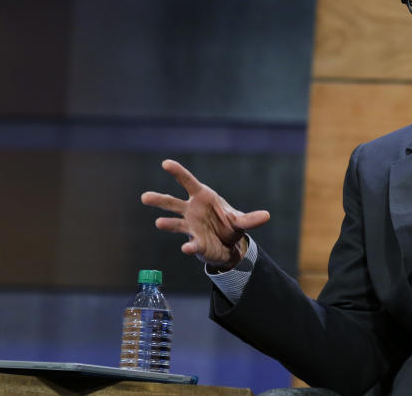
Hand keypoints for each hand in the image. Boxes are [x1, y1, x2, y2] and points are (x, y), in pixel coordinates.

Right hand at [141, 159, 270, 269]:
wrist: (228, 245)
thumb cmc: (229, 225)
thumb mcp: (240, 221)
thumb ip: (251, 219)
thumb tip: (267, 216)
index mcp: (203, 197)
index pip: (188, 182)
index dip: (177, 172)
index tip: (165, 163)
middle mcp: (192, 210)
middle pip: (172, 203)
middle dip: (159, 199)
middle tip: (144, 197)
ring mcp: (190, 226)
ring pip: (173, 223)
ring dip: (166, 223)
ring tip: (159, 223)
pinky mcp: (194, 241)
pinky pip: (191, 243)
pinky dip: (190, 246)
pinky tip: (187, 248)